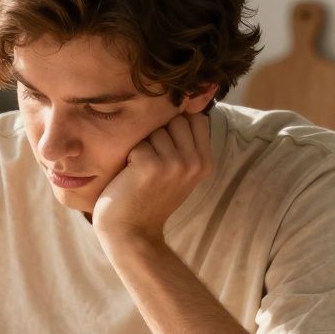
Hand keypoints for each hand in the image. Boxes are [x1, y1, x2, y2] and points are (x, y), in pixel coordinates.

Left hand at [92, 106, 212, 244]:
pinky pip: (137, 142)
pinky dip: (128, 157)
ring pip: (154, 128)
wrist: (131, 233)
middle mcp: (195, 161)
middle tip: (149, 164)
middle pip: (174, 118)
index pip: (194, 117)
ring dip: (142, 145)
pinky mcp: (151, 165)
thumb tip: (187, 100)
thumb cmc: (147, 198)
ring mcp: (175, 163)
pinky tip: (130, 178)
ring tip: (139, 171)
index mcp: (205, 161)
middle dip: (157, 134)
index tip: (163, 149)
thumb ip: (185, 143)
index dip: (174, 126)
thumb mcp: (177, 171)